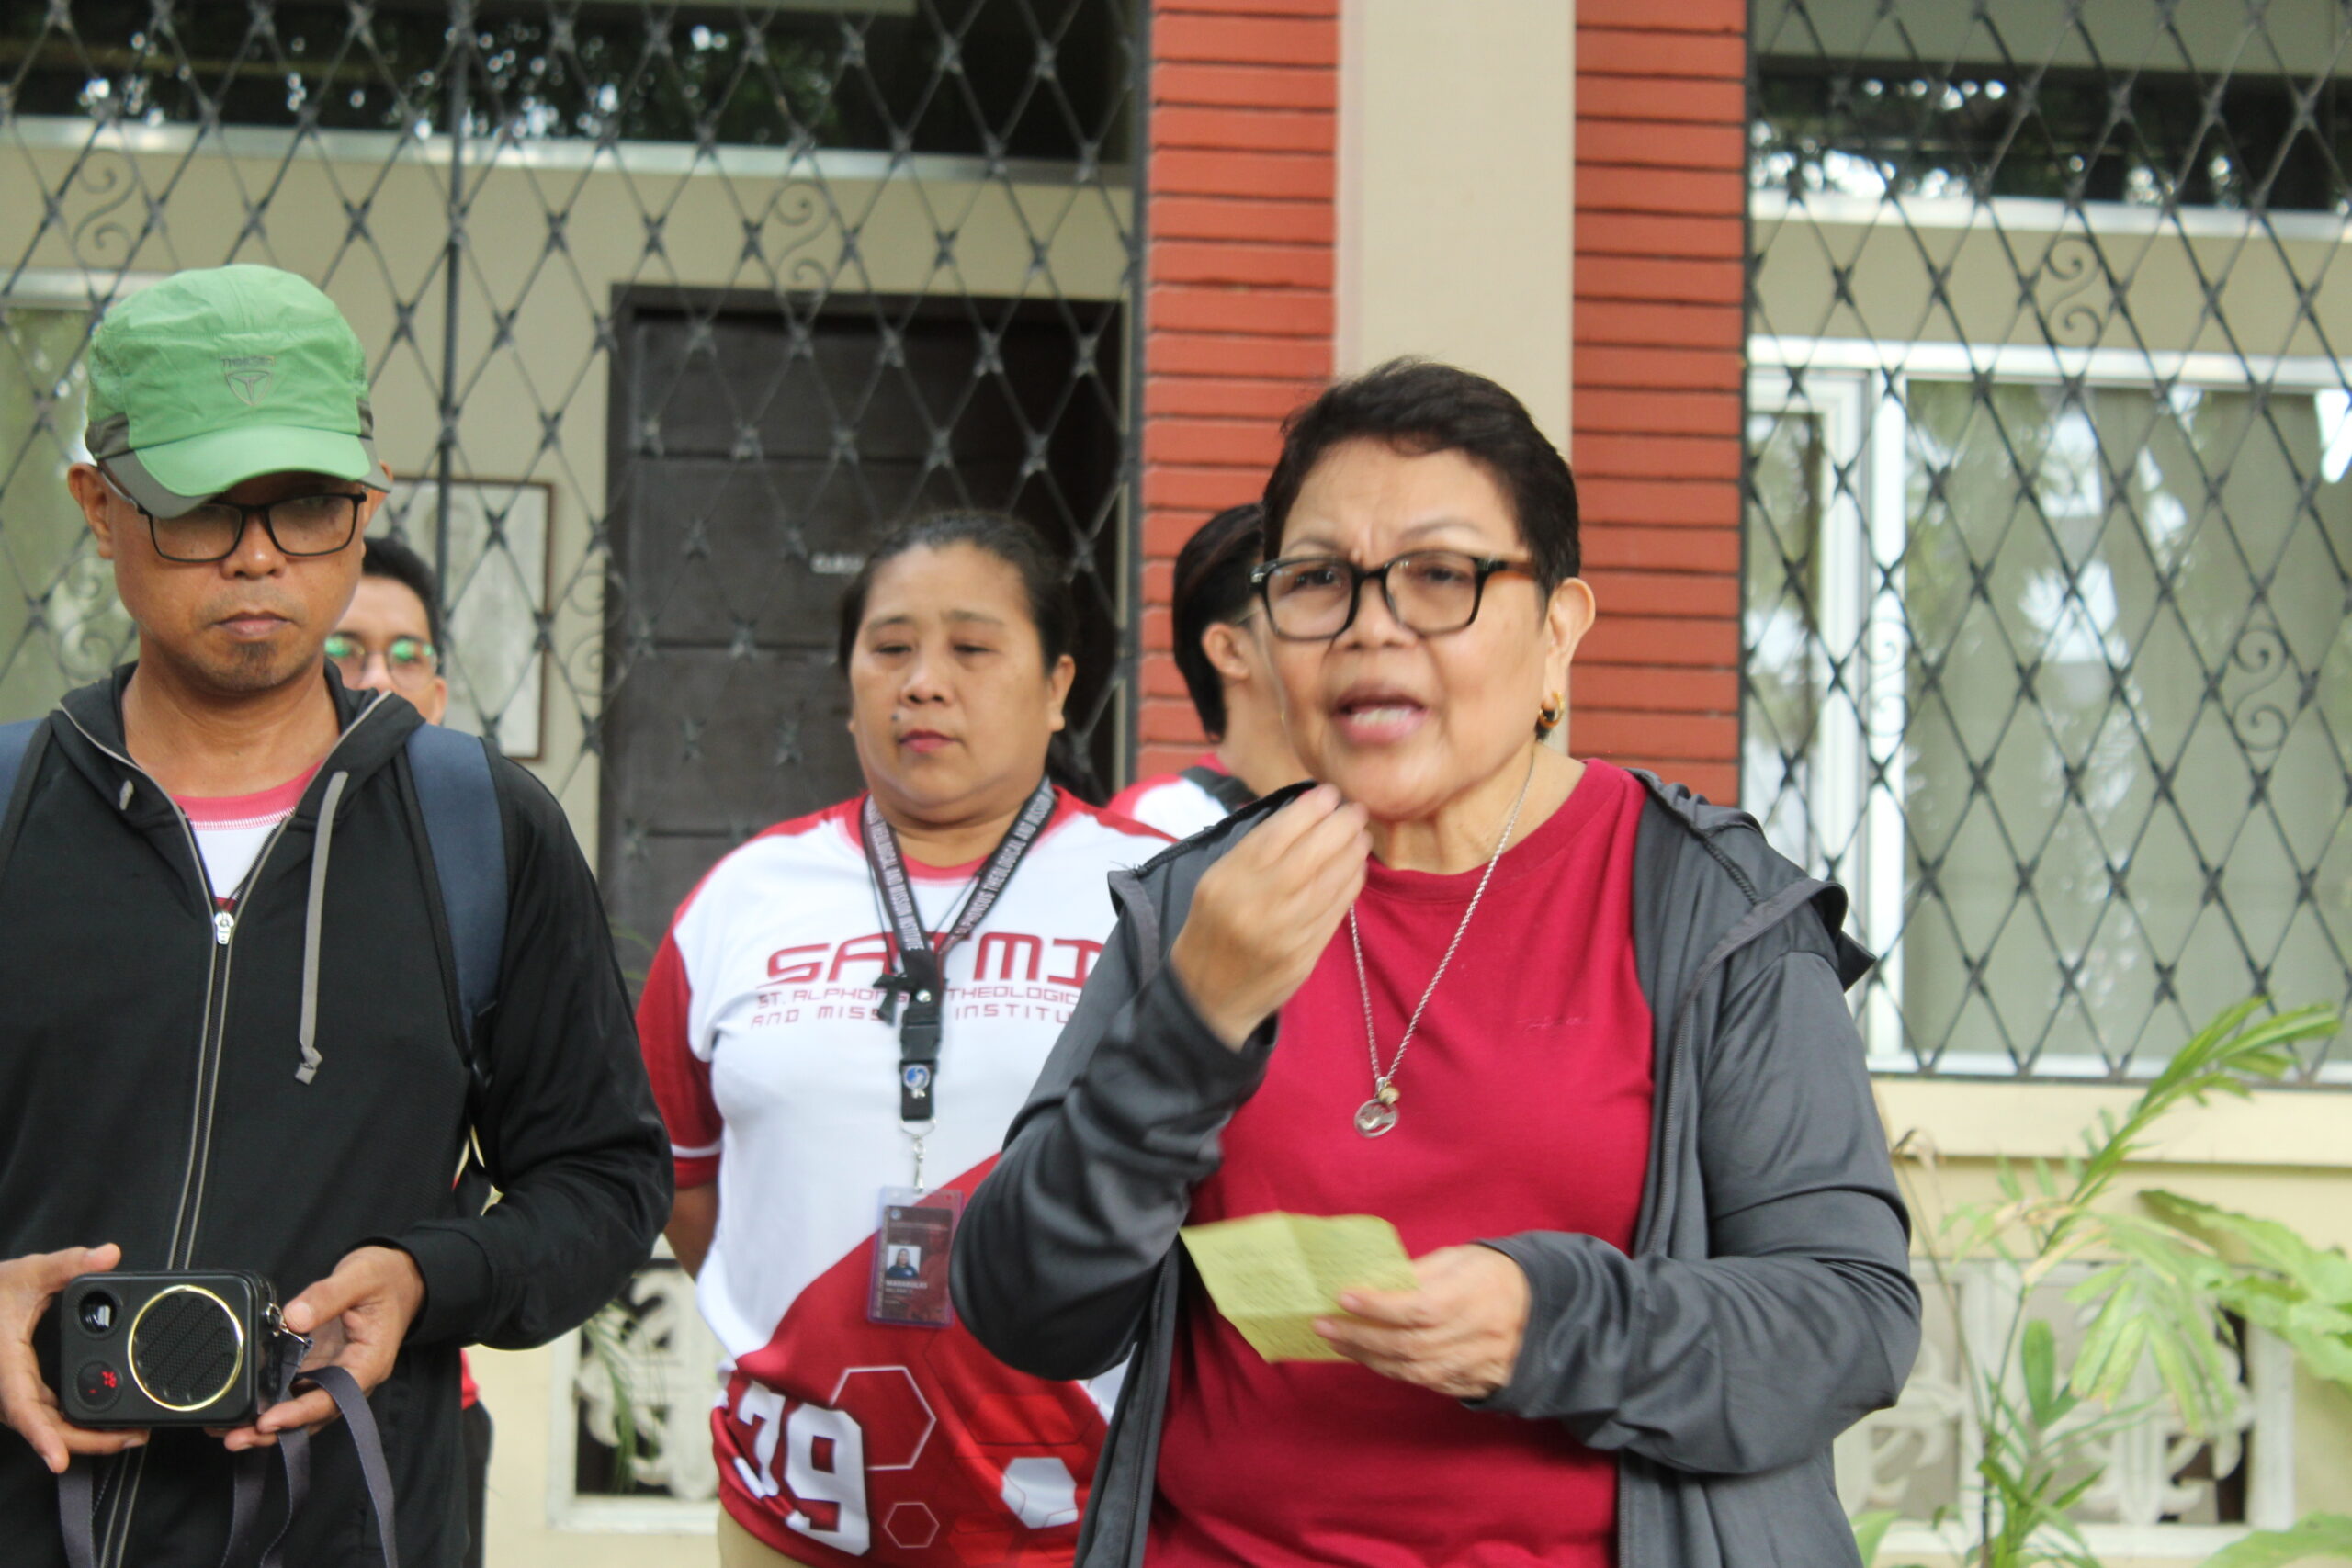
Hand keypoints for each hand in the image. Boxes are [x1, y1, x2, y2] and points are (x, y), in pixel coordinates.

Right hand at [0, 1243, 148, 1472]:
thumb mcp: (27, 1273)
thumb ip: (67, 1263)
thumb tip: (108, 1254)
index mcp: (5, 1367)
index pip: (22, 1408)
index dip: (42, 1436)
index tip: (59, 1460)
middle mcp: (6, 1388)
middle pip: (43, 1427)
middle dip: (86, 1441)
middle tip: (132, 1438)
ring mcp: (13, 1392)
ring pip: (46, 1425)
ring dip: (84, 1436)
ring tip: (130, 1435)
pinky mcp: (22, 1390)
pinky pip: (46, 1414)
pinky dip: (72, 1423)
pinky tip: (103, 1424)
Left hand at [221, 1246, 424, 1451]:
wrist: (398, 1274)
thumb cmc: (385, 1277)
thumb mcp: (360, 1277)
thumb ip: (327, 1296)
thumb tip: (292, 1317)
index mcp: (369, 1361)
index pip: (334, 1397)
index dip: (301, 1412)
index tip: (269, 1421)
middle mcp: (352, 1375)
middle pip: (314, 1414)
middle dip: (276, 1431)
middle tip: (235, 1437)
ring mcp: (334, 1373)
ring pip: (302, 1409)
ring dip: (268, 1425)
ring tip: (229, 1433)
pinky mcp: (320, 1366)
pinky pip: (295, 1390)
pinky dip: (270, 1401)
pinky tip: (244, 1408)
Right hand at [1169, 785, 1369, 1047]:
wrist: (1207, 998)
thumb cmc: (1212, 930)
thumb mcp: (1214, 885)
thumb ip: (1252, 854)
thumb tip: (1300, 816)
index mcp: (1226, 881)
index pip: (1274, 835)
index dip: (1307, 811)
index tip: (1328, 794)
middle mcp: (1254, 905)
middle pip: (1308, 856)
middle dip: (1339, 827)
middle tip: (1356, 810)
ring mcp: (1282, 933)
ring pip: (1328, 883)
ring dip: (1351, 854)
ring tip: (1361, 836)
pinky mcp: (1303, 956)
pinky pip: (1335, 912)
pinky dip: (1350, 885)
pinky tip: (1357, 868)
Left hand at [1316, 1245, 1530, 1400]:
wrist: (1542, 1308)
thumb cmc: (1491, 1274)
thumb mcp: (1460, 1258)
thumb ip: (1419, 1272)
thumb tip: (1373, 1283)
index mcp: (1473, 1295)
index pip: (1419, 1307)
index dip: (1378, 1306)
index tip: (1343, 1297)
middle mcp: (1475, 1335)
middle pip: (1409, 1344)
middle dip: (1360, 1337)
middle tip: (1323, 1325)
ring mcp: (1476, 1364)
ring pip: (1414, 1371)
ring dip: (1369, 1358)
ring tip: (1337, 1342)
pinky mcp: (1474, 1383)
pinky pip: (1427, 1384)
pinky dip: (1394, 1372)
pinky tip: (1370, 1358)